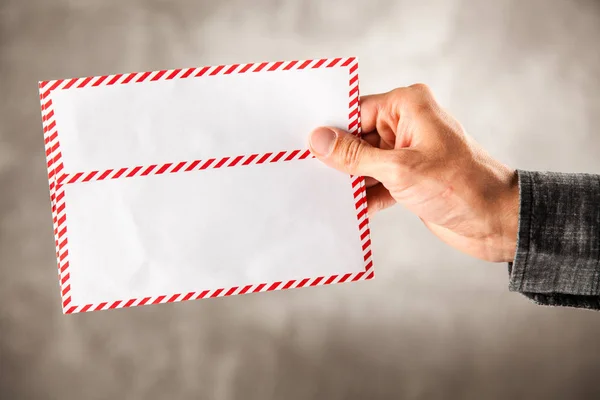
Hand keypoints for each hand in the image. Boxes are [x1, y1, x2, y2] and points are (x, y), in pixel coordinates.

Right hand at [308, 84, 518, 262]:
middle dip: (338, 159)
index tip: (304, 146)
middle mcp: (407, 124)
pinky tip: (352, 210)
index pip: (356, 111)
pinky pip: (377, 181)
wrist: (496, 222)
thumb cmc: (459, 186)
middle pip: (357, 137)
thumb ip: (355, 155)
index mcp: (408, 106)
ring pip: (365, 162)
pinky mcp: (409, 177)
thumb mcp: (399, 169)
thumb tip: (319, 139)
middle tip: (309, 174)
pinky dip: (366, 195)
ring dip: (350, 180)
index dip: (331, 130)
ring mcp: (408, 152)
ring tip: (327, 195)